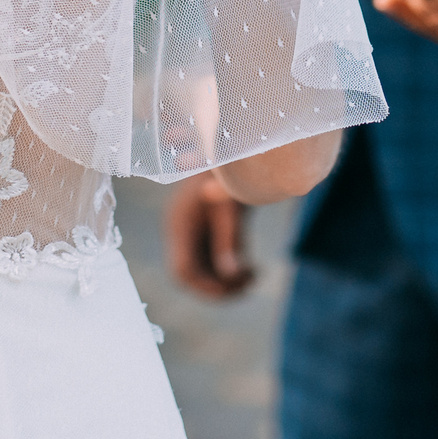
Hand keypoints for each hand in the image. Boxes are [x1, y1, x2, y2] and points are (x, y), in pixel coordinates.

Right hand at [165, 174, 255, 299]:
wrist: (236, 150)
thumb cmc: (233, 174)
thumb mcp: (231, 205)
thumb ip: (229, 239)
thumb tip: (230, 274)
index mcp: (180, 224)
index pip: (183, 270)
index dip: (206, 286)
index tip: (236, 288)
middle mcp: (183, 233)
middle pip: (192, 276)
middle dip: (220, 287)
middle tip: (250, 282)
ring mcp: (194, 235)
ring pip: (205, 274)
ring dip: (229, 282)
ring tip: (256, 274)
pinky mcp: (208, 236)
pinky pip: (216, 265)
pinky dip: (233, 273)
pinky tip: (255, 269)